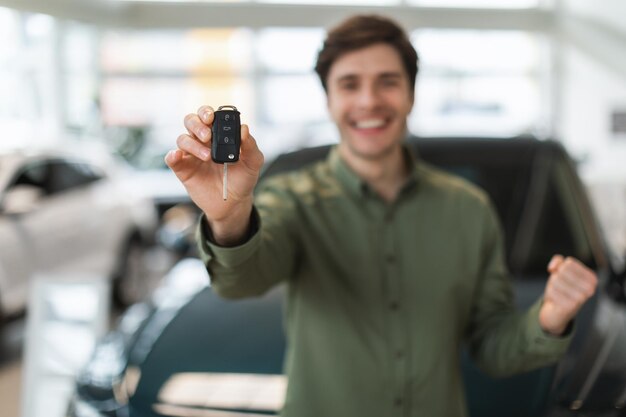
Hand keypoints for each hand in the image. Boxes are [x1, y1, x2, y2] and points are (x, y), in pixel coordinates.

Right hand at [165, 105, 263, 243]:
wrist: (234, 203)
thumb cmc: (242, 179)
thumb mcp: (253, 163)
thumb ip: (250, 146)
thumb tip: (244, 129)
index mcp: (218, 134)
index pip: (207, 115)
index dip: (207, 112)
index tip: (212, 118)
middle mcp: (202, 141)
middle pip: (191, 121)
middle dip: (197, 125)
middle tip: (207, 136)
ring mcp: (191, 155)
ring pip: (182, 139)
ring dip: (192, 144)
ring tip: (207, 157)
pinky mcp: (183, 170)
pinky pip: (172, 159)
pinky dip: (172, 155)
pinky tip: (178, 156)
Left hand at [539, 255, 597, 335]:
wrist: (558, 311)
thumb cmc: (562, 287)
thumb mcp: (561, 270)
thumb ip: (558, 261)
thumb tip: (553, 267)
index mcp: (592, 278)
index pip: (569, 262)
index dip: (560, 267)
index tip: (563, 276)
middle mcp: (590, 288)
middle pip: (562, 270)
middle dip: (556, 276)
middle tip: (560, 286)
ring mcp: (582, 298)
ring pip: (556, 279)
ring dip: (552, 285)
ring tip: (558, 292)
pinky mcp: (571, 307)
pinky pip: (552, 291)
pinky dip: (550, 293)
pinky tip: (556, 300)